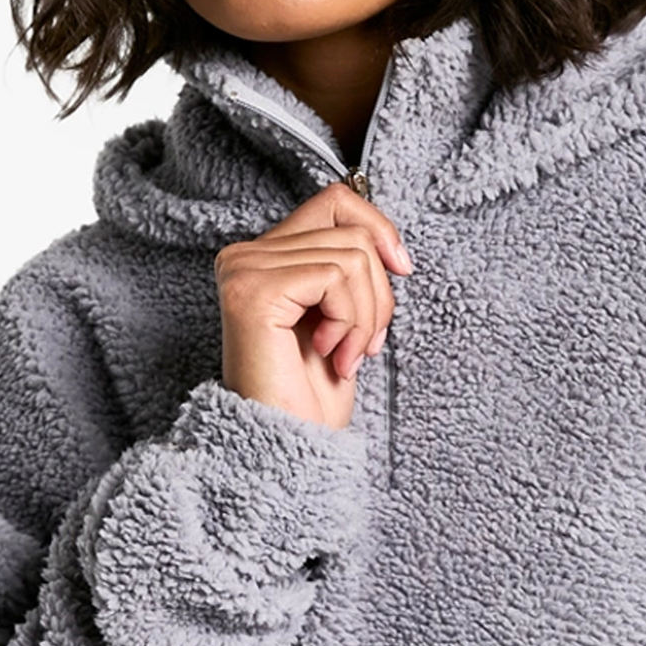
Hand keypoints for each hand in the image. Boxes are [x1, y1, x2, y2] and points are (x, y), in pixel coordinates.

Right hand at [214, 182, 412, 429]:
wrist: (291, 444)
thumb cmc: (315, 391)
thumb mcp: (343, 315)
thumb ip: (349, 267)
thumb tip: (385, 237)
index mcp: (264, 256)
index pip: (334, 201)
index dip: (378, 227)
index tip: (402, 269)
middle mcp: (244, 255)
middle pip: (351, 233)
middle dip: (378, 296)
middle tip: (365, 346)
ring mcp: (243, 269)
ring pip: (351, 255)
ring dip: (366, 316)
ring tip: (347, 355)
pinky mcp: (253, 289)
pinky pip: (335, 276)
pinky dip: (351, 321)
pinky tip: (332, 354)